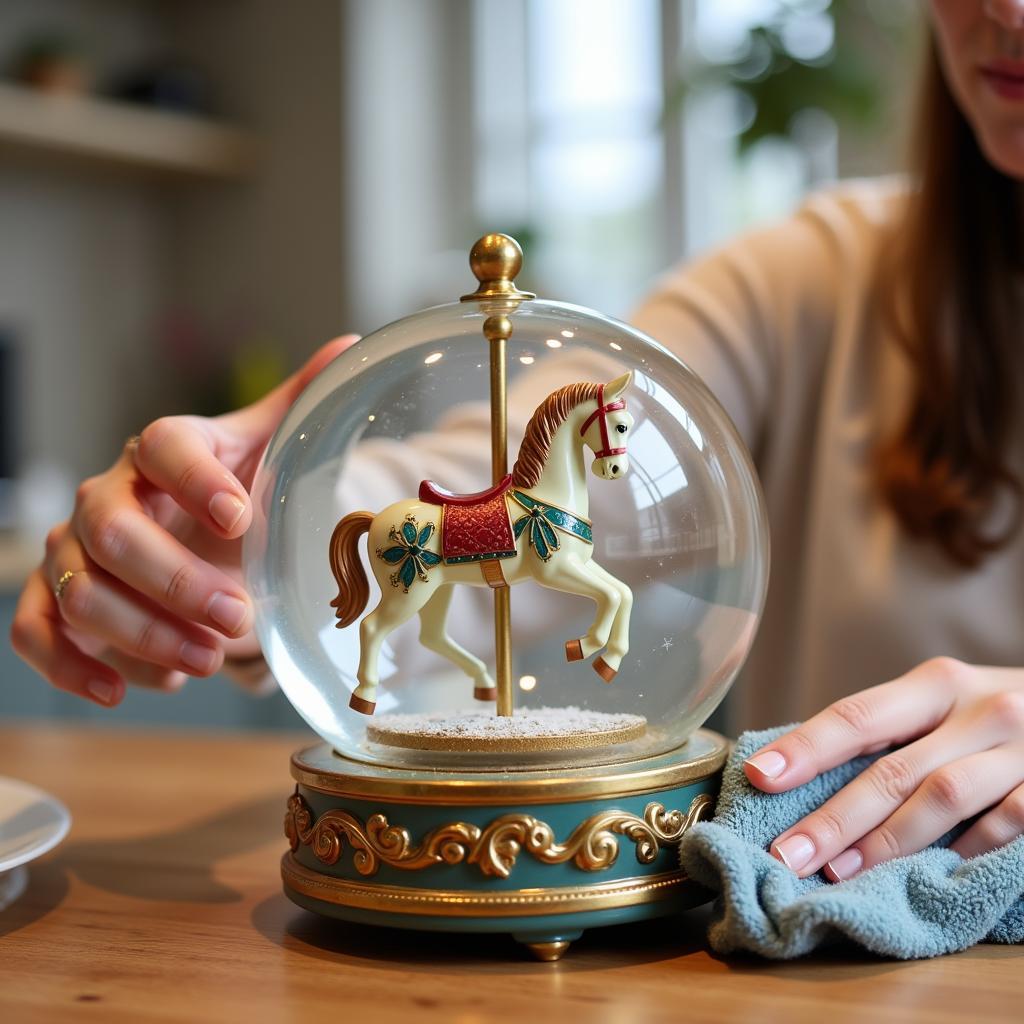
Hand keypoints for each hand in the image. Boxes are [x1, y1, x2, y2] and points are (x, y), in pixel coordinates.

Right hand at [10, 336, 357, 706]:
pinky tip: (126, 691)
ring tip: (212, 659)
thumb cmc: (232, 493)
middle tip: (240, 615)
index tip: (240, 518)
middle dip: (179, 582)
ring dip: (146, 633)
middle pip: (116, 531)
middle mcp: (108, 493)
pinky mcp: (53, 600)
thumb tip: (353, 346)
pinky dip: (71, 666)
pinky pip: (34, 631)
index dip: (197, 479)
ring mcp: (72, 548)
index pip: (165, 445)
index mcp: (165, 451)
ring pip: (80, 589)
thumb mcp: (270, 449)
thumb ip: (301, 404)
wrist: (195, 537)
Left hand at [742, 658, 1023, 880]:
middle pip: (891, 768)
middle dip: (833, 817)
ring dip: (884, 841)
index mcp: (936, 684)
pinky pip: (1005, 824)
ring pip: (941, 798)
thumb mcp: (947, 703)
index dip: (806, 747)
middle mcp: (978, 709)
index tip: (759, 775)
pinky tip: (924, 873)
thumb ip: (892, 730)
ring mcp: (1021, 750)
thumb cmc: (994, 713)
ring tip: (836, 871)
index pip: (857, 715)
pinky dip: (963, 849)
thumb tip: (801, 767)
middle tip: (785, 853)